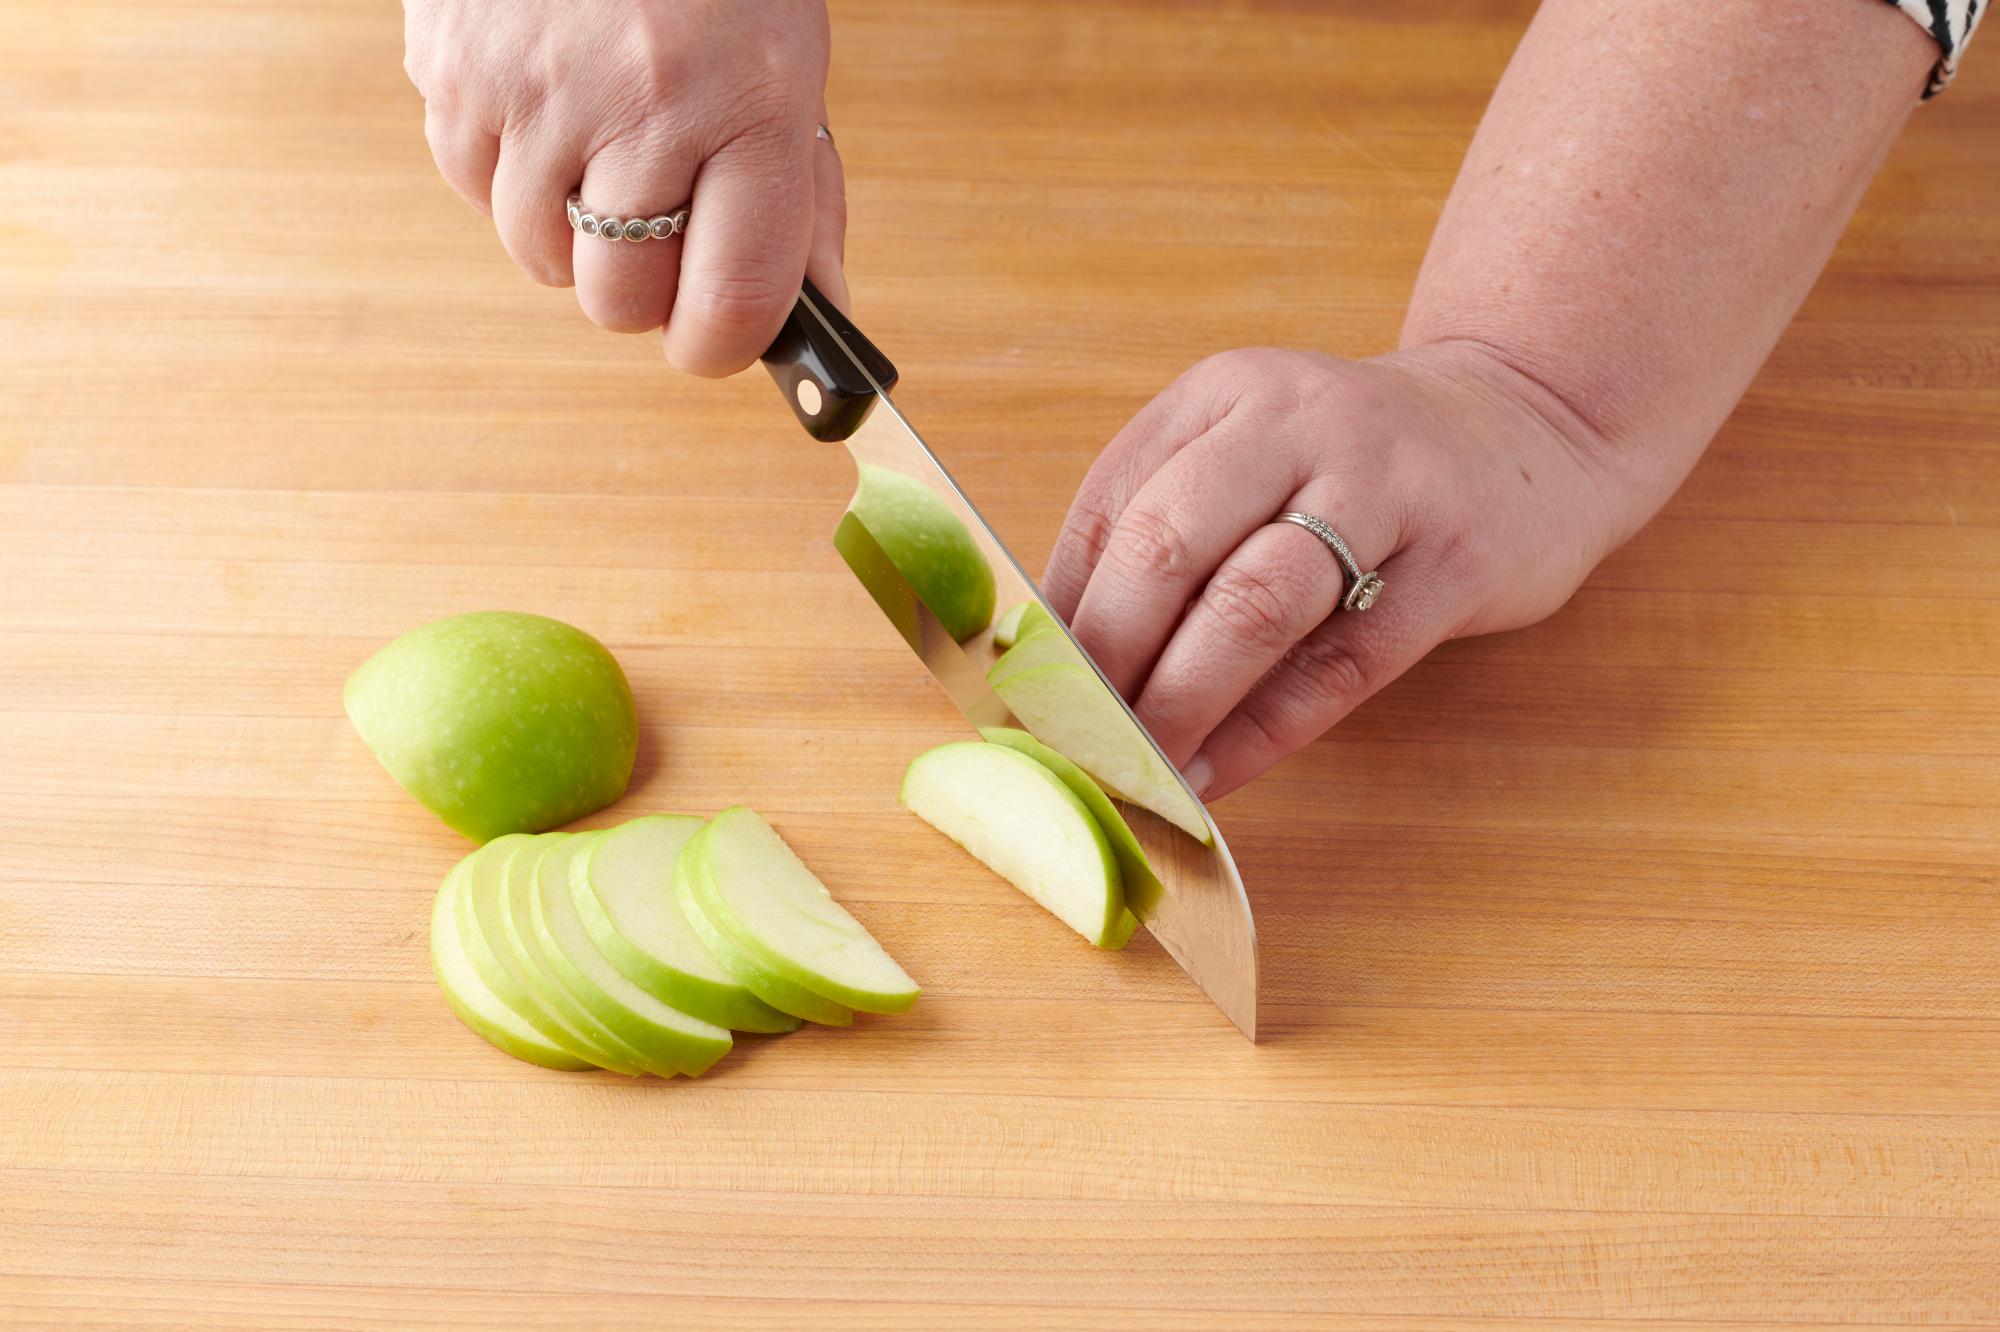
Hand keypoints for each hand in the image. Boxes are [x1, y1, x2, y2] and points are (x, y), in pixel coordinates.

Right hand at [402, 0, 842, 373]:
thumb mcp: (788, 72)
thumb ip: (802, 203)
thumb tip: (817, 320)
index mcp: (747, 105)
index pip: (730, 302)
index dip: (719, 345)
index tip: (716, 339)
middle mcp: (639, 101)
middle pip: (620, 300)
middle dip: (643, 287)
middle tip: (661, 222)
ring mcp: (533, 88)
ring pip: (539, 258)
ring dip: (572, 232)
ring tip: (603, 147)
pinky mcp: (452, 70)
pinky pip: (474, 191)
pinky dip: (512, 177)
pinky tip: (549, 109)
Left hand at [1042, 343, 1630, 799]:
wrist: (1533, 422)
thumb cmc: (1357, 467)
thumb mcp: (1250, 458)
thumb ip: (1163, 533)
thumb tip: (1046, 659)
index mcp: (1223, 395)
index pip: (1112, 506)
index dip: (1055, 611)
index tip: (1016, 696)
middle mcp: (1296, 421)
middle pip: (1168, 546)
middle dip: (1103, 662)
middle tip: (1065, 744)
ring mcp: (1385, 484)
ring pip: (1255, 604)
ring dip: (1179, 703)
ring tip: (1134, 773)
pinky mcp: (1456, 559)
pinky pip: (1343, 663)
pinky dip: (1265, 729)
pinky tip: (1216, 775)